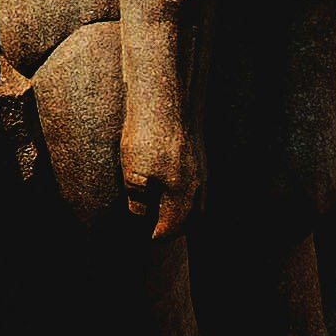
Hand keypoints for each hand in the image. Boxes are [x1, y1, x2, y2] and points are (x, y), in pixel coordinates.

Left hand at [121, 102, 197, 240]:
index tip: (148, 238)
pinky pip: (198, 185)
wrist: (167, 96)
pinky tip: (173, 186)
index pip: (172, 228)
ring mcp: (202, 169)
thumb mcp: (133, 172)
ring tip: (166, 211)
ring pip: (199, 202)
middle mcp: (198, 186)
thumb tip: (140, 214)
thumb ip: (138, 198)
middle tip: (158, 229)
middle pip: (192, 220)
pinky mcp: (200, 154)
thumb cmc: (148, 136)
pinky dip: (188, 194)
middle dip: (176, 227)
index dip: (158, 235)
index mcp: (182, 195)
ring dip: (185, 212)